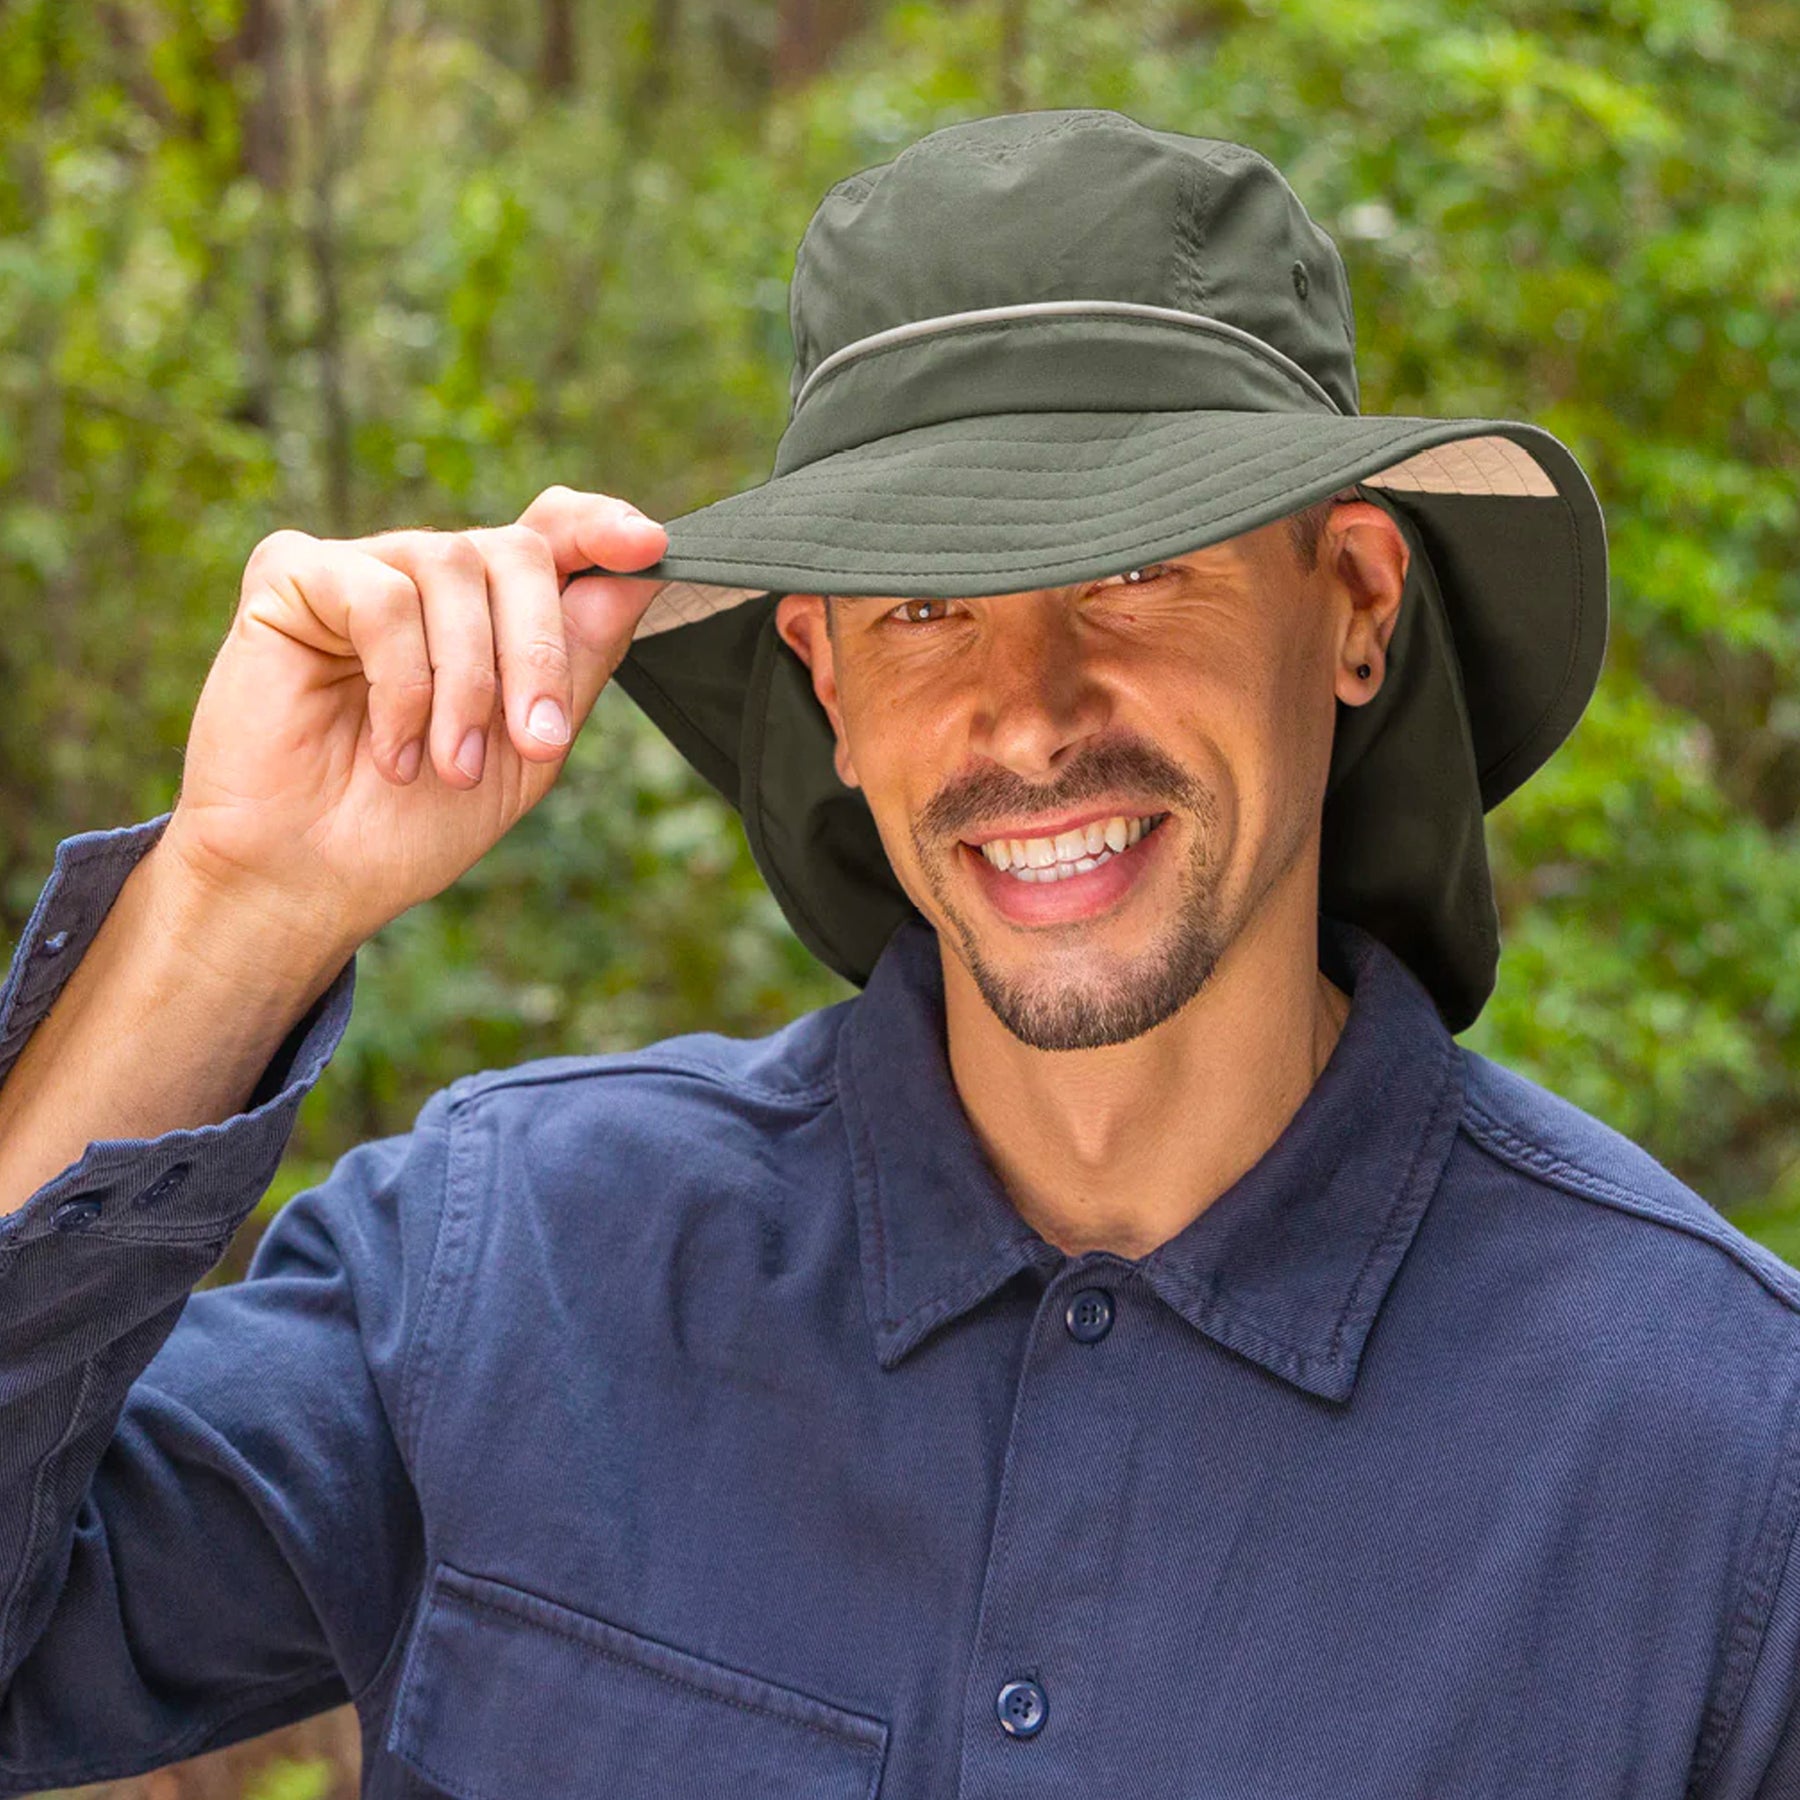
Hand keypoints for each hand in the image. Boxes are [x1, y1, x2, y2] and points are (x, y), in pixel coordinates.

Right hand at [156, 485, 667, 957]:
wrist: (314, 879)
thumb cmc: (414, 823)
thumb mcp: (527, 750)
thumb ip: (578, 662)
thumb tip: (637, 576)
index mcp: (487, 609)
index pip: (552, 530)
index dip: (602, 526)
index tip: (649, 545)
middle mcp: (427, 573)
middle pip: (518, 550)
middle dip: (539, 653)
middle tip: (537, 743)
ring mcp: (360, 567)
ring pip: (453, 567)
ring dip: (468, 684)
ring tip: (451, 766)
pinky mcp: (291, 575)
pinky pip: (381, 596)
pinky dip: (402, 684)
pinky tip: (392, 748)